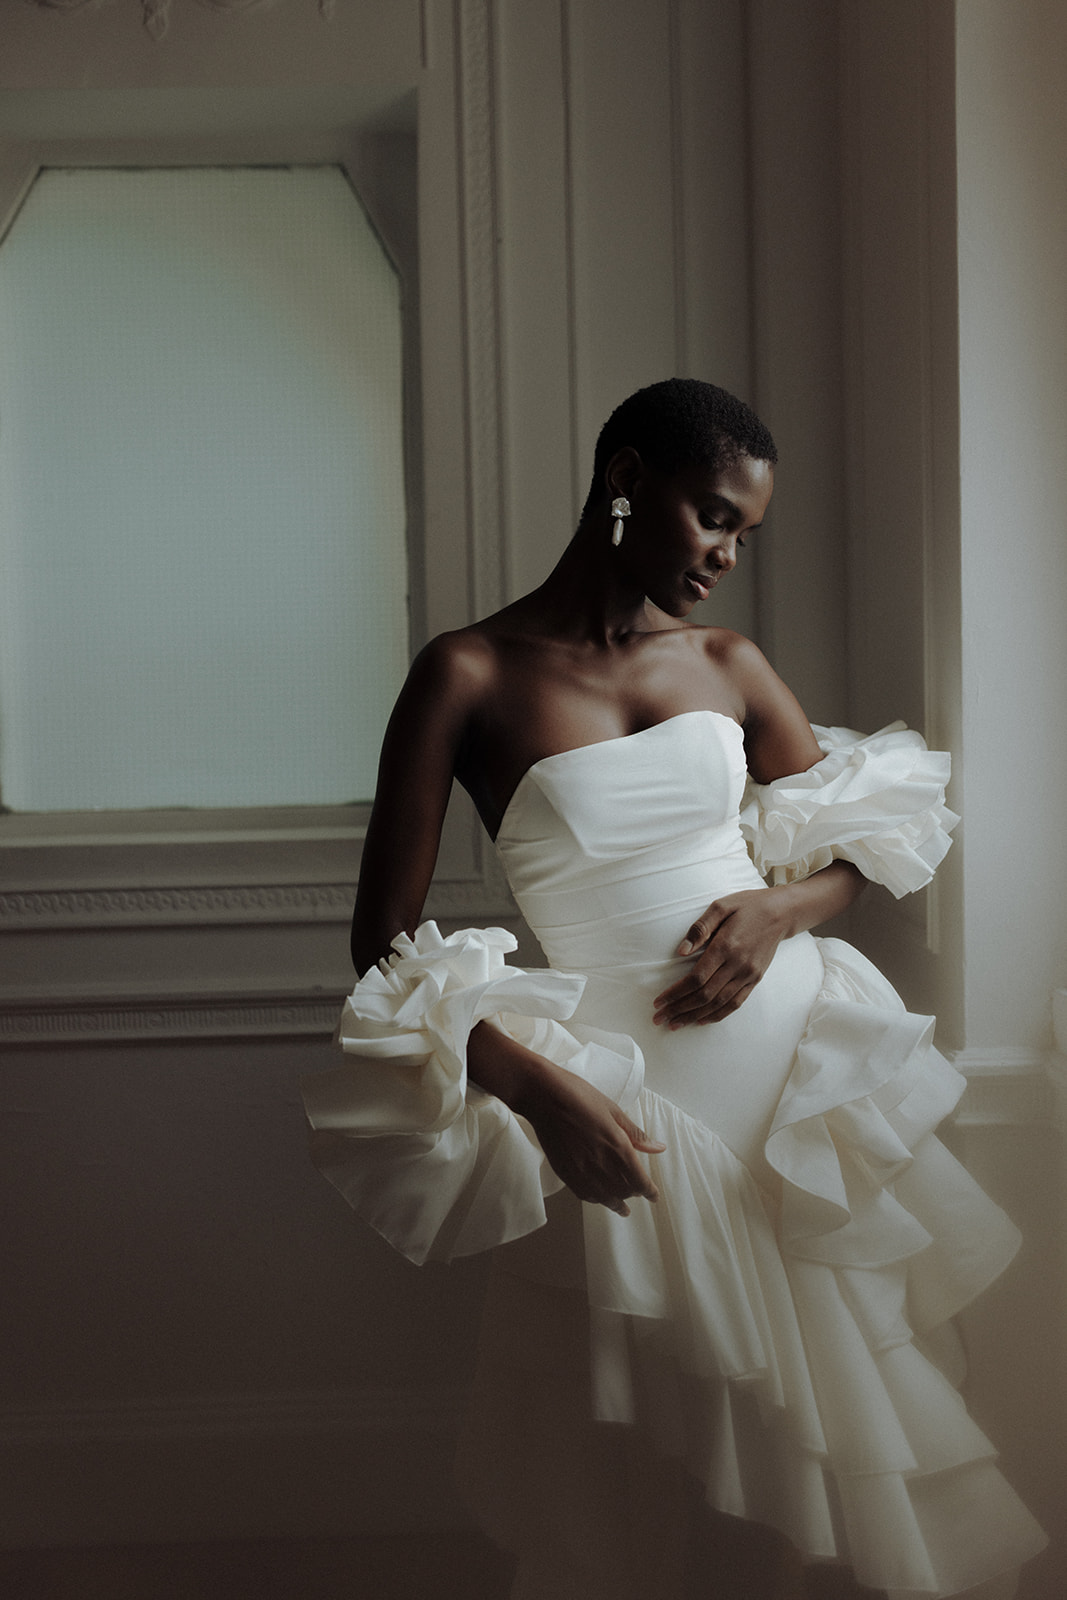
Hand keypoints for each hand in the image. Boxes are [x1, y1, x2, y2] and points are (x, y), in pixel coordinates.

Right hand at [522, 1068, 664, 1216]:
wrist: (543, 1095)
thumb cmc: (579, 1095)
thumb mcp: (613, 1110)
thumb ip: (636, 1134)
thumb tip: (658, 1148)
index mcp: (618, 1145)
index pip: (639, 1180)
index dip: (649, 1191)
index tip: (654, 1196)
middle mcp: (601, 1162)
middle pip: (624, 1191)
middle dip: (634, 1194)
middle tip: (638, 1194)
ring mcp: (581, 1169)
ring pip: (605, 1197)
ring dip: (616, 1203)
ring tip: (622, 1208)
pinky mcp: (564, 1171)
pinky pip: (584, 1194)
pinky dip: (595, 1199)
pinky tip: (598, 1198)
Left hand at [653, 887, 788, 1027]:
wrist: (781, 913)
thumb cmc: (747, 906)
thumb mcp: (721, 906)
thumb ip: (700, 928)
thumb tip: (680, 951)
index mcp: (726, 946)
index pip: (696, 978)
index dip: (676, 993)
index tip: (659, 1001)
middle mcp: (738, 964)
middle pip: (705, 995)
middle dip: (679, 1009)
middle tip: (660, 1018)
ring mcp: (748, 975)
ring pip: (718, 1003)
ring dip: (694, 1016)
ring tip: (675, 1024)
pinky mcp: (755, 980)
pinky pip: (735, 1003)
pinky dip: (717, 1015)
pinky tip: (701, 1020)